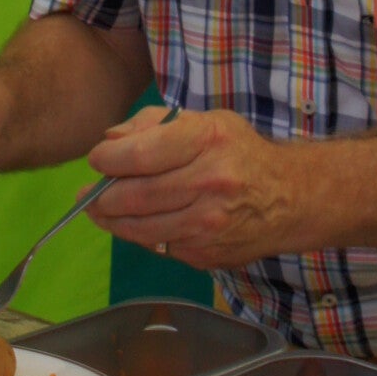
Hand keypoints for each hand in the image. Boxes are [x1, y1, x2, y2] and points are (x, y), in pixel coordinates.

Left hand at [86, 107, 301, 269]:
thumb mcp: (205, 121)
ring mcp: (209, 224)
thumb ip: (153, 125)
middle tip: (87, 193)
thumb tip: (110, 141)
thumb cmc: (239, 152)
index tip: (97, 159)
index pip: (140, 154)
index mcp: (208, 140)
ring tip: (98, 210)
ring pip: (140, 229)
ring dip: (110, 221)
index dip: (108, 159)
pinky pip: (157, 246)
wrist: (289, 198)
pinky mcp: (206, 254)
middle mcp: (210, 183)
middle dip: (101, 196)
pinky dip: (139, 235)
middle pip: (135, 196)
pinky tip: (135, 223)